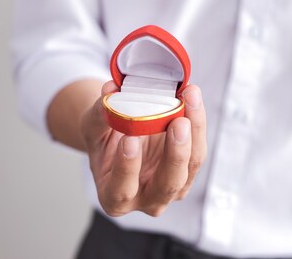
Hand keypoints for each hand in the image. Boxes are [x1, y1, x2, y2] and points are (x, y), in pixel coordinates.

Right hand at [80, 81, 206, 216]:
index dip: (127, 167)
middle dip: (176, 154)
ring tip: (190, 99)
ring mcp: (172, 187)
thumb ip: (99, 114)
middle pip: (167, 184)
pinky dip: (198, 122)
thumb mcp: (93, 129)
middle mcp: (147, 200)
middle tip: (178, 123)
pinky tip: (192, 98)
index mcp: (115, 198)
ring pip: (191, 165)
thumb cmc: (104, 142)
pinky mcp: (189, 169)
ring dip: (195, 131)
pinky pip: (198, 148)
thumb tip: (110, 90)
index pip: (122, 190)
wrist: (121, 139)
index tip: (129, 139)